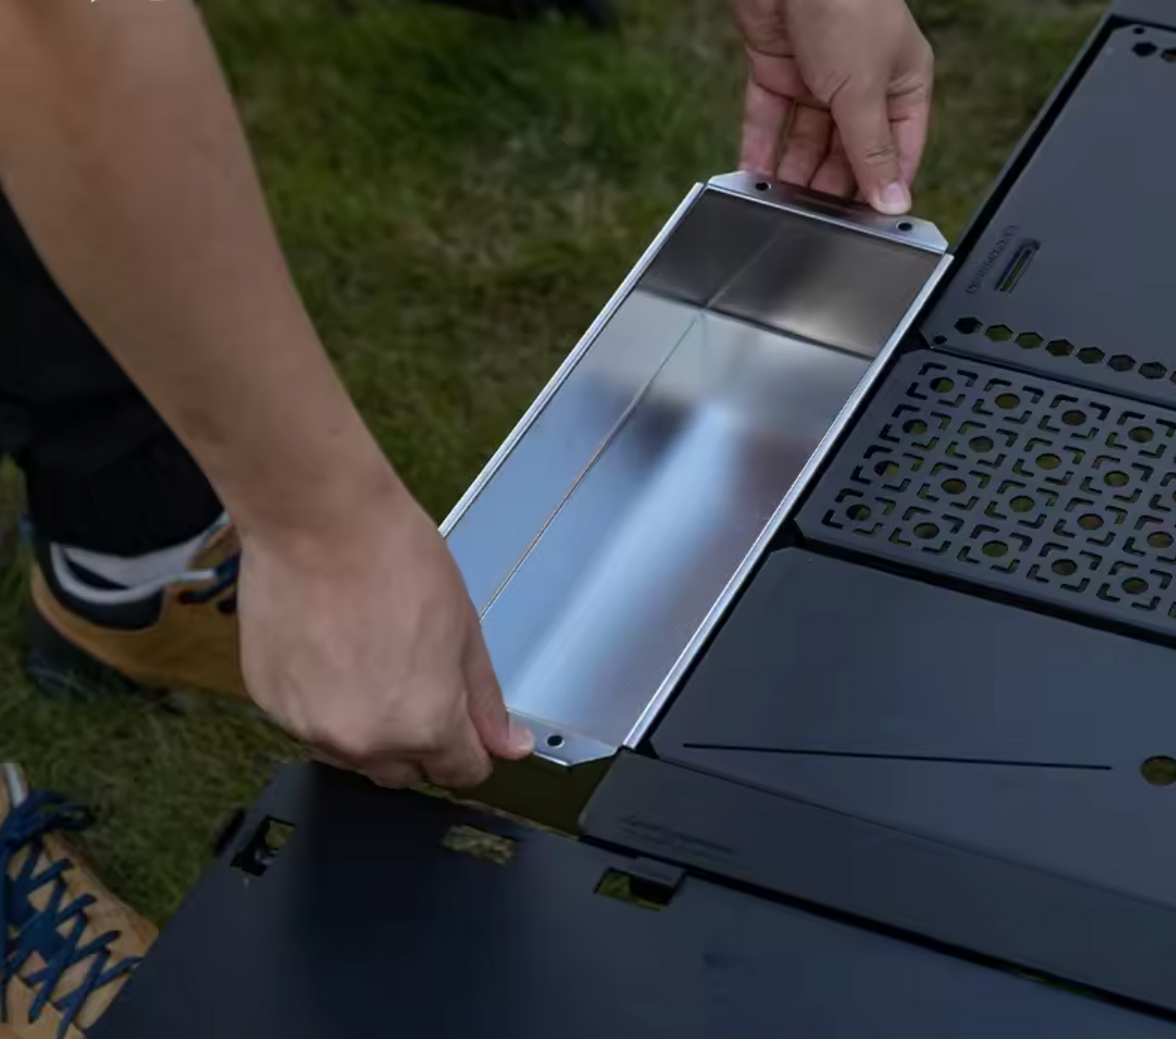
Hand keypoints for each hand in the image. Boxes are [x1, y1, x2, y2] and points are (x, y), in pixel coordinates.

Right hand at [236, 478, 533, 789]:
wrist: (317, 522)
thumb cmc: (393, 559)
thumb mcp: (464, 630)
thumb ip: (484, 700)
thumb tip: (509, 745)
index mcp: (425, 725)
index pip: (460, 772)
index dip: (470, 746)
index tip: (465, 724)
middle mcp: (365, 742)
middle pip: (405, 771)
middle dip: (419, 738)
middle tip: (415, 676)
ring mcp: (311, 727)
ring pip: (353, 752)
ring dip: (367, 724)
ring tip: (368, 656)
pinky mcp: (270, 705)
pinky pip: (309, 723)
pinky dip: (323, 701)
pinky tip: (331, 650)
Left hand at [732, 0, 933, 214]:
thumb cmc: (846, 3)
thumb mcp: (864, 89)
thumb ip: (872, 150)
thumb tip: (892, 200)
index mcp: (901, 84)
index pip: (897, 152)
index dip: (880, 189)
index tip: (865, 228)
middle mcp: (861, 83)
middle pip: (846, 152)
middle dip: (829, 186)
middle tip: (815, 224)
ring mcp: (818, 77)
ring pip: (805, 141)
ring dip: (792, 174)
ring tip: (780, 208)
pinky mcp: (777, 70)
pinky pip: (768, 121)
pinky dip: (760, 149)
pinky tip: (753, 179)